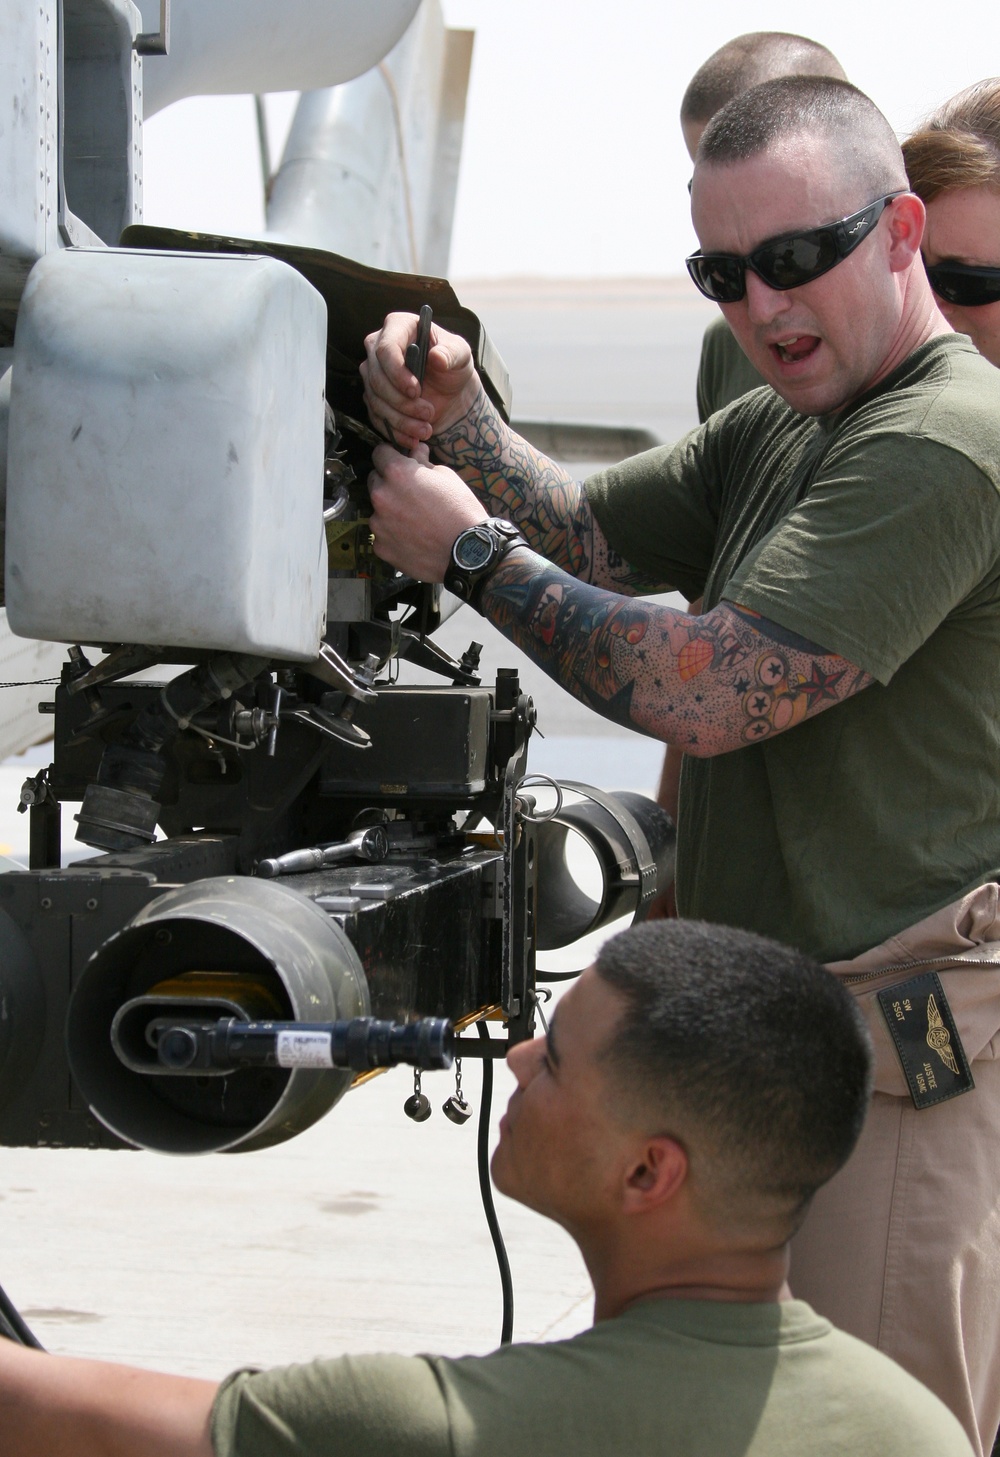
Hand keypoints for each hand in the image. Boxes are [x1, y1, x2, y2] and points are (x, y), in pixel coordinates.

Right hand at [361, 313, 480, 449]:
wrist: (450, 392)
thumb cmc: (453, 365)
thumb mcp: (461, 355)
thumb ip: (451, 353)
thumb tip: (437, 357)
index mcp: (398, 326)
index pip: (385, 349)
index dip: (397, 373)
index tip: (416, 391)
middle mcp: (378, 347)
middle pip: (376, 378)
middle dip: (402, 401)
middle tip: (427, 413)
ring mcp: (372, 373)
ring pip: (376, 400)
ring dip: (401, 419)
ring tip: (426, 428)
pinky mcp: (374, 396)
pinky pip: (376, 417)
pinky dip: (395, 431)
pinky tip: (413, 438)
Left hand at [368, 442, 488, 581]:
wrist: (467, 553)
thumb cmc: (461, 512)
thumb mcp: (447, 477)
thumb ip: (424, 462)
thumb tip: (416, 451)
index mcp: (397, 473)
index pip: (380, 453)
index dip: (391, 456)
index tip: (400, 463)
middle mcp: (381, 496)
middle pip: (375, 481)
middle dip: (389, 483)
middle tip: (411, 495)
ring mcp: (378, 524)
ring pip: (378, 510)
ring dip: (390, 511)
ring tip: (415, 521)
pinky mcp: (380, 547)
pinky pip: (382, 535)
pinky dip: (393, 535)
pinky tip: (413, 538)